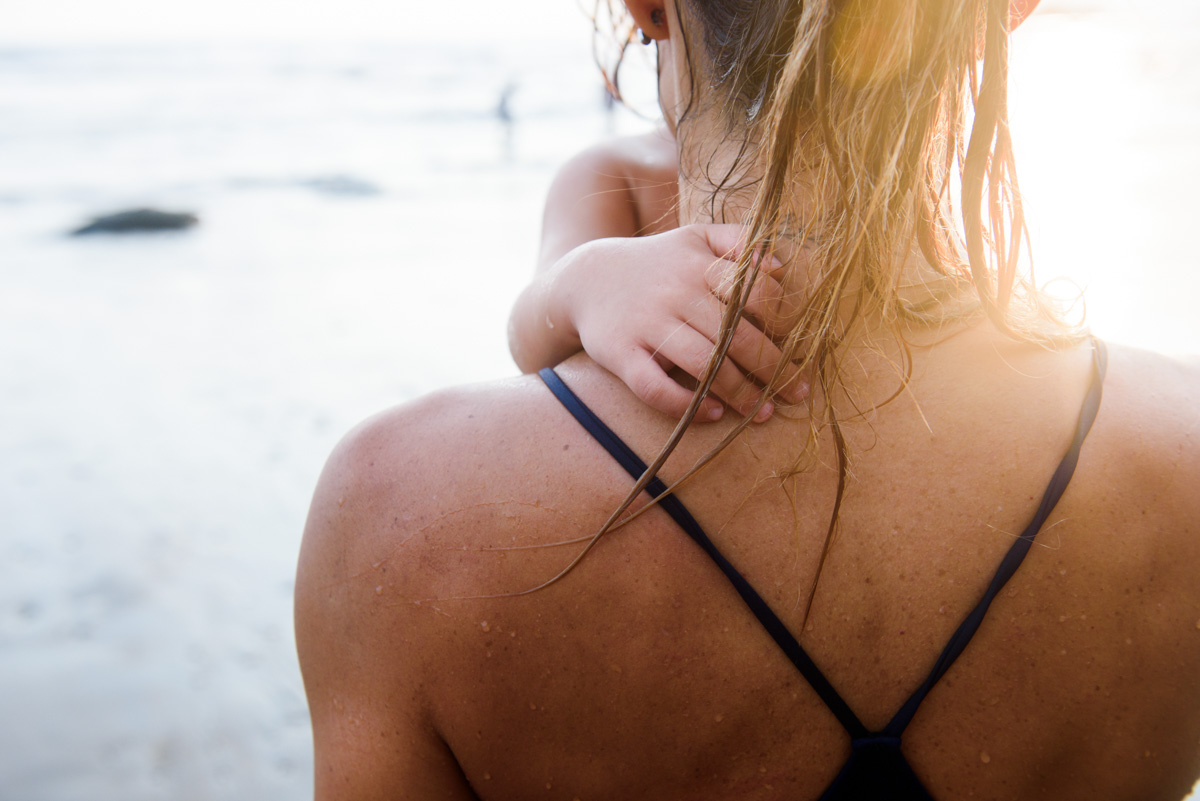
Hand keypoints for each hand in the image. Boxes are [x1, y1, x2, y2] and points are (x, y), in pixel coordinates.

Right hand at [548, 224, 807, 420]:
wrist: (586, 279)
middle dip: (771, 369)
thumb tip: (780, 268)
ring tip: (761, 412)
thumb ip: (738, 242)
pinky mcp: (620, 354)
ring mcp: (645, 324)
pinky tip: (711, 414)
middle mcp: (674, 292)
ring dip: (738, 393)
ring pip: (702, 364)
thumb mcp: (694, 238)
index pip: (754, 294)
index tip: (796, 349)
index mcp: (698, 265)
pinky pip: (654, 387)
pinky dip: (685, 405)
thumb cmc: (657, 264)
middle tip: (794, 393)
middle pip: (734, 336)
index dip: (781, 324)